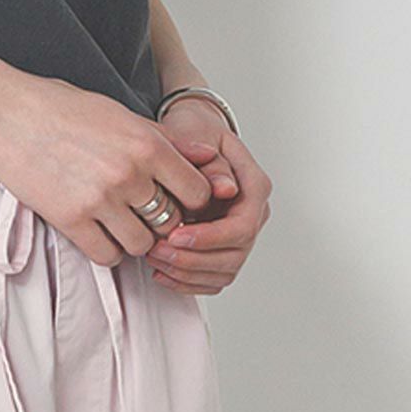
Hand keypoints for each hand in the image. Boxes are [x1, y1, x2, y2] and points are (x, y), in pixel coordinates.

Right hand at [0, 70, 215, 267]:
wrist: (5, 113)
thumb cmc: (60, 108)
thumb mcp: (118, 112)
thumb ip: (162, 138)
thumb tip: (205, 155)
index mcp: (146, 143)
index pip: (198, 192)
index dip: (191, 200)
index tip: (175, 198)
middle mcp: (129, 173)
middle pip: (171, 222)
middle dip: (161, 221)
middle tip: (143, 212)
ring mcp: (100, 199)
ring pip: (141, 245)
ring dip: (133, 238)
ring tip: (117, 221)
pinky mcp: (71, 219)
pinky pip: (107, 256)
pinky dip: (106, 249)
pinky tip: (96, 230)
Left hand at [146, 101, 271, 294]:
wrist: (193, 132)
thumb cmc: (196, 131)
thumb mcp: (199, 135)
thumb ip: (212, 163)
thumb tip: (226, 189)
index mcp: (254, 186)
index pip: (242, 227)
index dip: (210, 238)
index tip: (177, 235)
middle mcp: (252, 213)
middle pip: (234, 255)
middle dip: (193, 259)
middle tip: (158, 250)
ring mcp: (239, 232)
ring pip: (224, 271)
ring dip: (188, 273)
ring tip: (155, 258)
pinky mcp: (224, 246)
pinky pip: (213, 276)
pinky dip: (188, 281)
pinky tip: (163, 272)